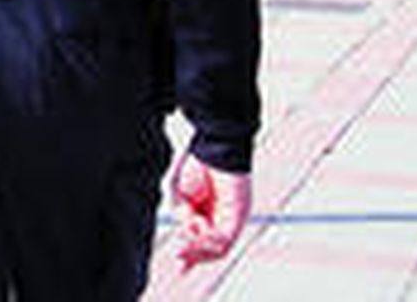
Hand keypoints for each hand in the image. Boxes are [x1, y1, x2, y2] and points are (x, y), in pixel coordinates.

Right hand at [172, 150, 251, 271]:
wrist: (214, 147)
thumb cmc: (198, 165)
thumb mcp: (182, 195)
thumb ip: (184, 216)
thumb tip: (187, 233)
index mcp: (209, 214)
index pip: (202, 242)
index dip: (191, 257)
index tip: (180, 270)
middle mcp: (223, 220)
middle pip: (211, 251)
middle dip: (193, 256)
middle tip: (177, 256)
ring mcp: (232, 220)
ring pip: (217, 249)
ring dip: (198, 249)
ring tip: (182, 244)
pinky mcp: (238, 216)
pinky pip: (224, 239)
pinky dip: (208, 240)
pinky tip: (196, 231)